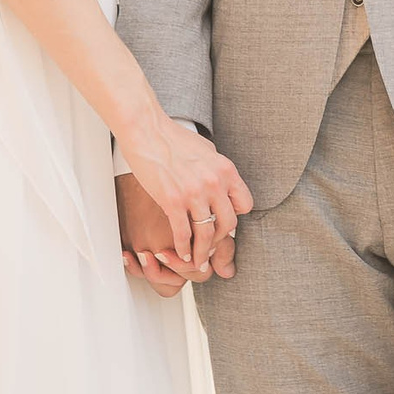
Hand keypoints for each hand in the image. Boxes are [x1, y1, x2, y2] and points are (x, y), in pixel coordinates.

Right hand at [115, 116, 252, 283]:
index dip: (235, 216)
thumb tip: (224, 188)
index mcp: (226, 170)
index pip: (245, 204)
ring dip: (202, 252)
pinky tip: (182, 253)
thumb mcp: (208, 152)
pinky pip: (183, 233)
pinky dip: (184, 248)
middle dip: (220, 239)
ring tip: (198, 261)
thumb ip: (218, 172)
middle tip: (212, 248)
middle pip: (228, 224)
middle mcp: (214, 183)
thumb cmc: (175, 140)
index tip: (225, 224)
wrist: (148, 132)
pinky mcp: (173, 201)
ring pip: (206, 234)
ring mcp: (194, 194)